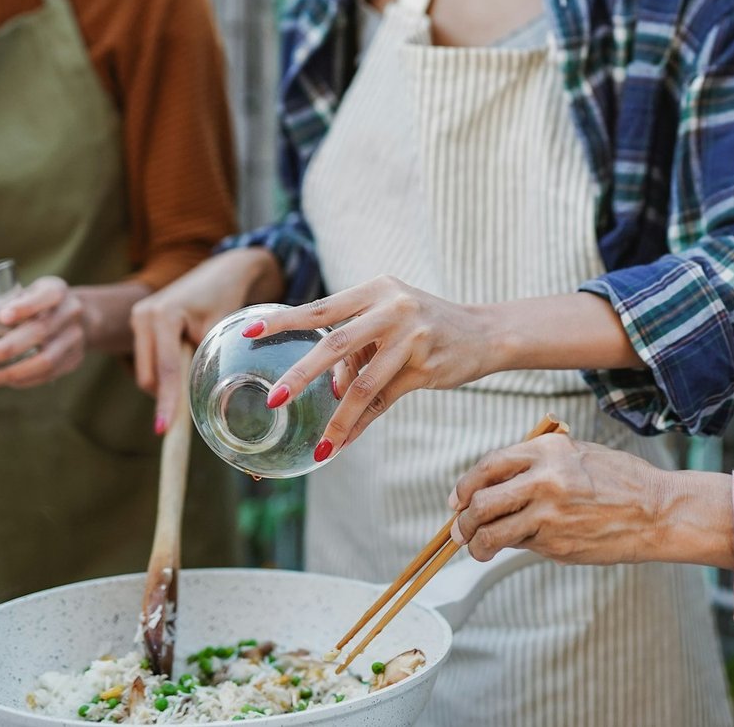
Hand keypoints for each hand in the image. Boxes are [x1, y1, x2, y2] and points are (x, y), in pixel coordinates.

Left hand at [0, 276, 85, 387]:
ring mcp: (75, 338)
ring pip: (46, 359)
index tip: (2, 317)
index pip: (46, 295)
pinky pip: (48, 374)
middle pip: (41, 332)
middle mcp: (70, 313)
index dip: (26, 306)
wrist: (79, 319)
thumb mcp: (14, 299)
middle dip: (8, 348)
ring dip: (13, 371)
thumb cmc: (33, 306)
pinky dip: (23, 380)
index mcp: (56, 290)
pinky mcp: (74, 359)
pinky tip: (3, 381)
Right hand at [131, 247, 283, 434]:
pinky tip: (182, 369)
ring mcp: (138, 318)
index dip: (167, 401)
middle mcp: (142, 316)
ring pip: (146, 370)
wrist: (221, 271)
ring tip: (192, 377)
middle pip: (148, 374)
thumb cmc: (224, 297)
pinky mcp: (140, 323)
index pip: (165, 369)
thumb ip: (206, 360)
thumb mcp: (219, 329)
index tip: (164, 429)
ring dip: (164, 383)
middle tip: (184, 416)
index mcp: (162, 316)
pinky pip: (148, 359)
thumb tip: (197, 399)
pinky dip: (163, 371)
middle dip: (164, 396)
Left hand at [246, 276, 499, 457]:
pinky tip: (345, 441)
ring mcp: (412, 336)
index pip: (321, 307)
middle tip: (275, 400)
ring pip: (364, 383)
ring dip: (339, 417)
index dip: (283, 321)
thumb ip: (358, 346)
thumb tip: (328, 388)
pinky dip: (363, 423)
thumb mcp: (391, 319)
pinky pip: (386, 400)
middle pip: (336, 344)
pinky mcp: (426, 366)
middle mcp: (393, 307)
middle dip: (301, 374)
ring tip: (322, 442)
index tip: (249, 333)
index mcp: (376, 290)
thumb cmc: (428, 325)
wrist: (485, 333)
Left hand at [449, 435, 733, 567]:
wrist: (655, 511)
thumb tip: (494, 485)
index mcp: (548, 451)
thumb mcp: (577, 455)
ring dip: (476, 543)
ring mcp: (549, 514)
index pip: (488, 466)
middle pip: (480, 501)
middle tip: (460, 528)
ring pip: (491, 532)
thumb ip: (537, 464)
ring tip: (478, 547)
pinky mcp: (556, 544)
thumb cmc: (618, 481)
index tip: (459, 498)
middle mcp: (544, 480)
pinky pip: (520, 546)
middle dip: (463, 519)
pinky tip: (519, 545)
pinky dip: (512, 548)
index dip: (465, 485)